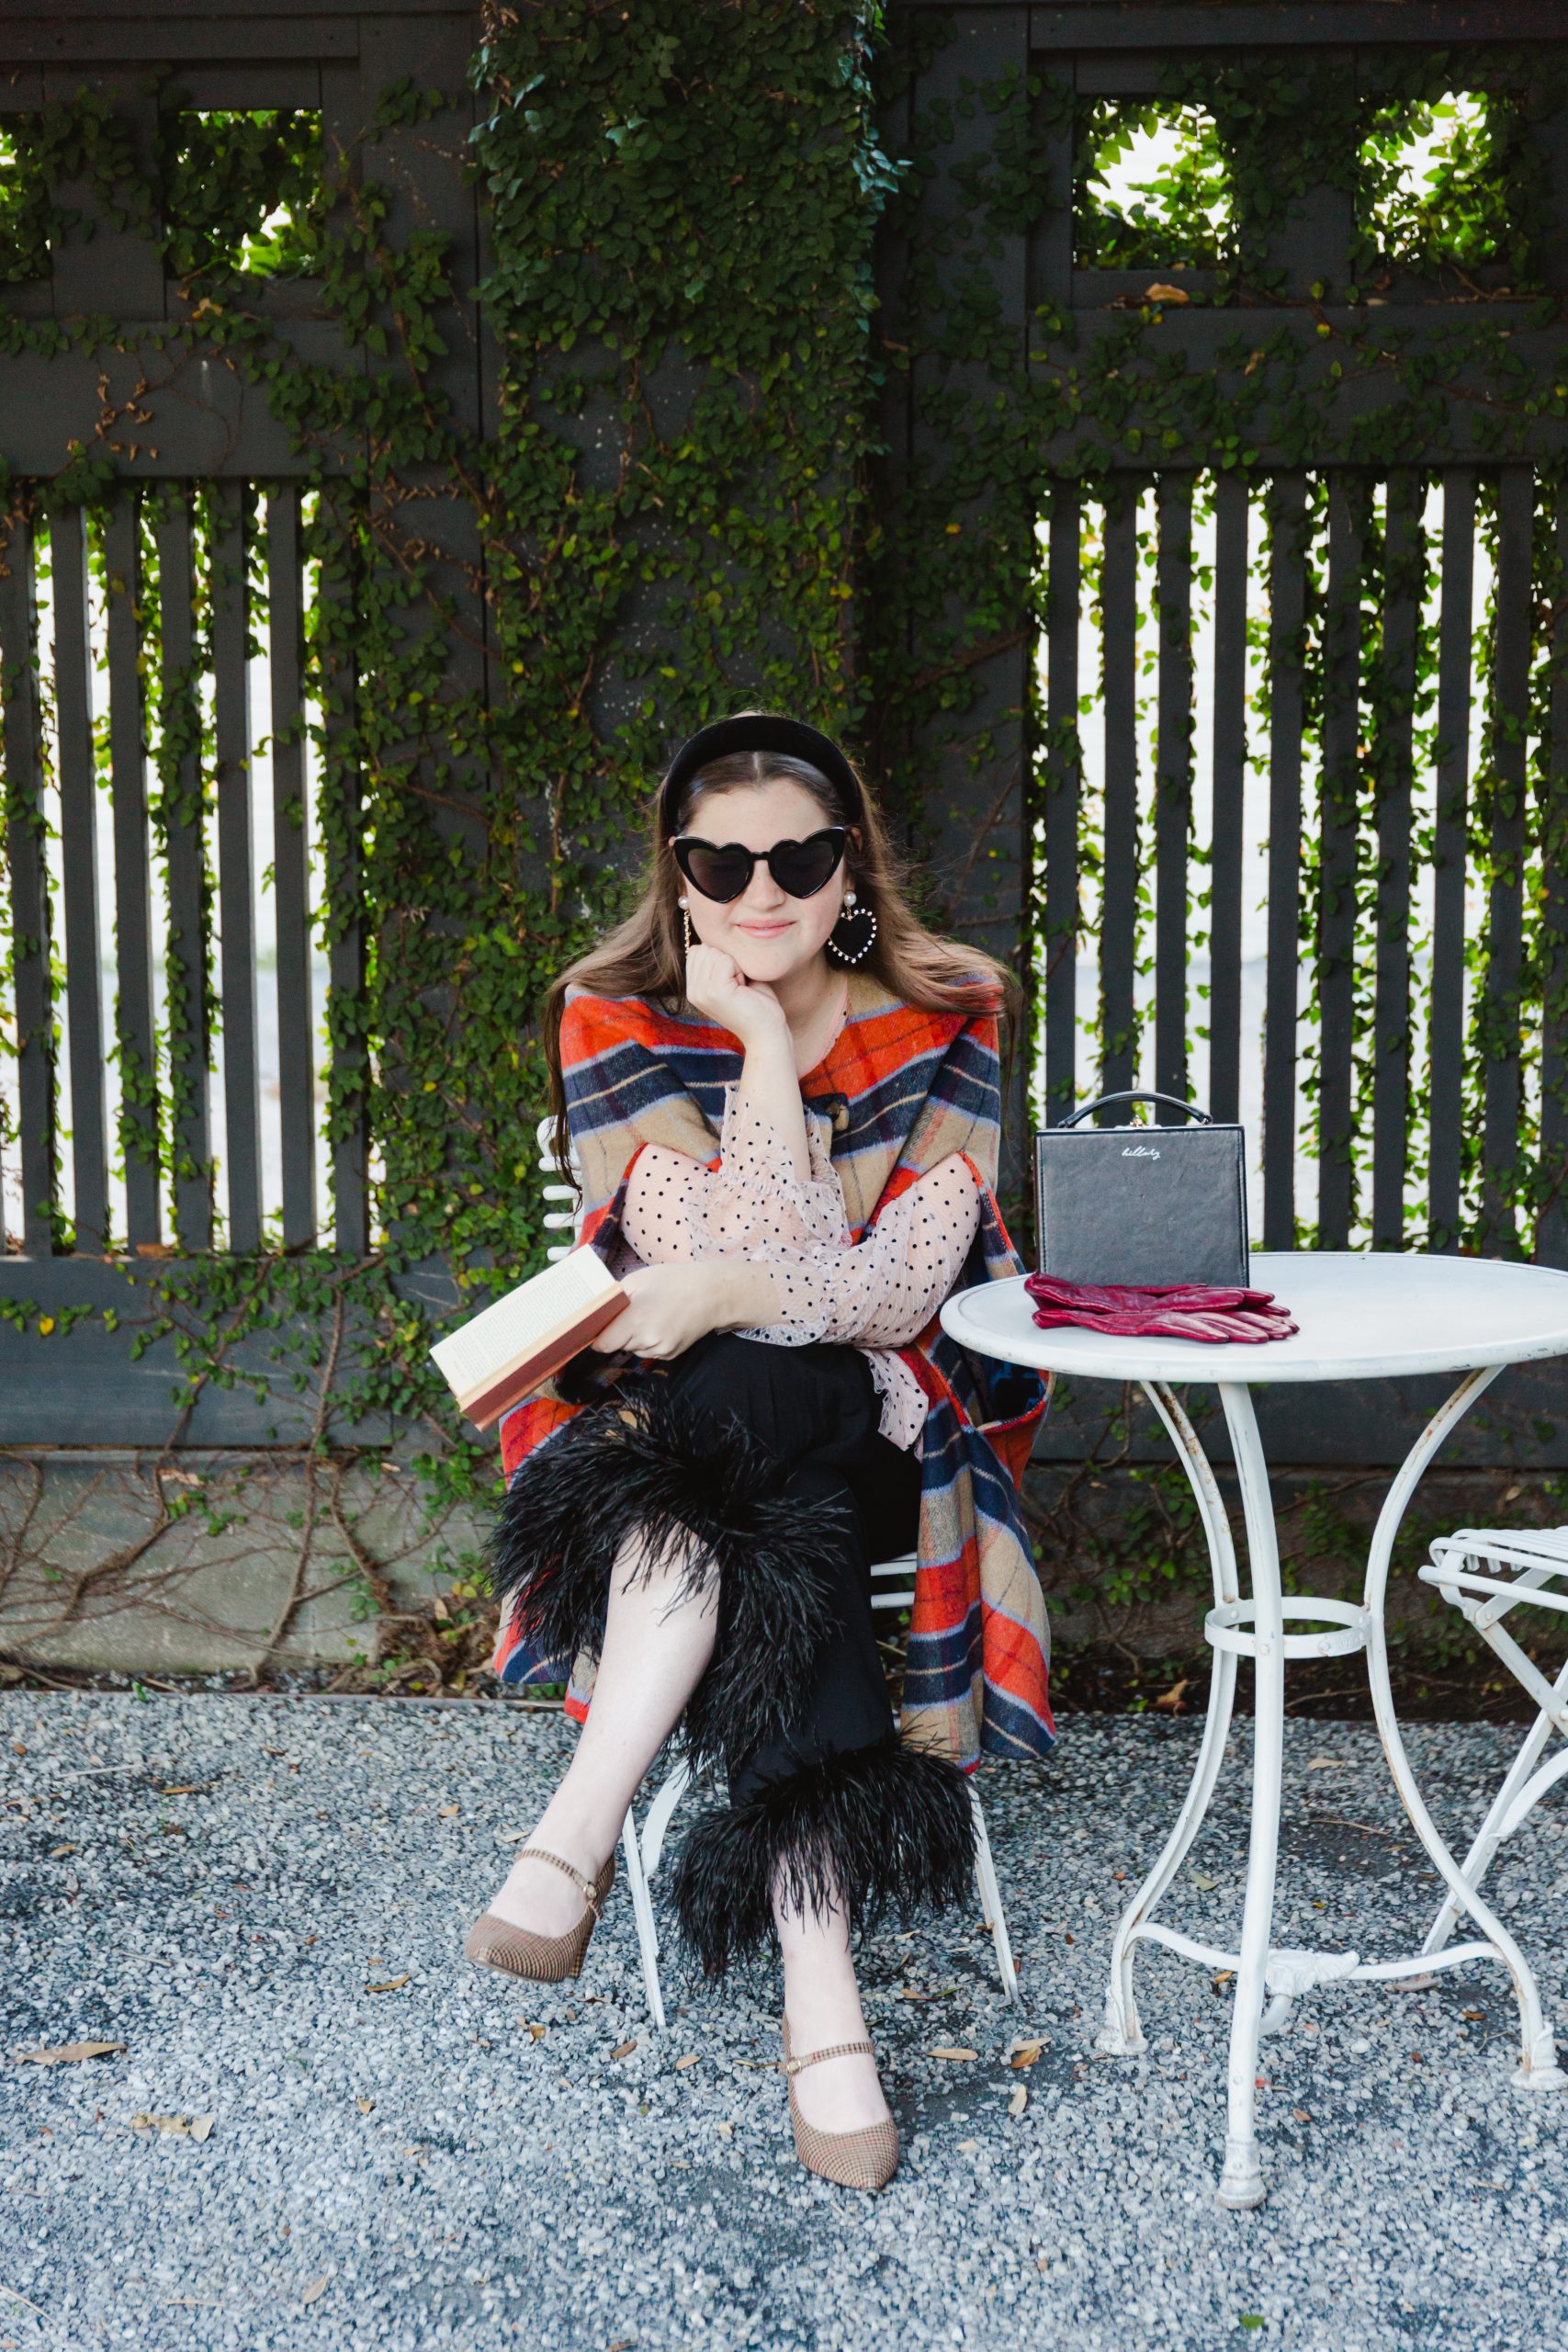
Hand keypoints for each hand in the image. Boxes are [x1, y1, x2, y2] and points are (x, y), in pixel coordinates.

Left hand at [588, 1261, 730, 1360]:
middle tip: (631, 1311)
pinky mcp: (671, 1356)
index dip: (598, 1335)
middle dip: (618, 1331)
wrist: (714, 1294)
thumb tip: (593, 1312)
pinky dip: (649, 1341)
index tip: (597, 1326)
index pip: (603, 1343)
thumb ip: (612, 1298)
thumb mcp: (638, 1279)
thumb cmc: (675, 1281)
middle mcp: (647, 1340)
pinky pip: (649, 1352)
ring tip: (651, 1315)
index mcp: (636, 1319)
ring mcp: (661, 1351)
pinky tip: (662, 1323)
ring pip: (633, 1349)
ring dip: (634, 1337)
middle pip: (618, 1345)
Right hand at [683, 941, 786, 1047]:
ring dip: (735, 966)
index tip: (733, 980)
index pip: (698, 950)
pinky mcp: (715, 991)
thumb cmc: (756, 1003)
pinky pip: (726, 960)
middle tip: (739, 986)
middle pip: (706, 948)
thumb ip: (717, 960)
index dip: (721, 958)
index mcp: (693, 987)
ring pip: (715, 952)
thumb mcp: (732, 977)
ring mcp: (701, 992)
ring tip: (741, 988)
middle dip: (729, 961)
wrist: (767, 1032)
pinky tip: (744, 989)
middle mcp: (692, 991)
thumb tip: (710, 935)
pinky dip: (740, 970)